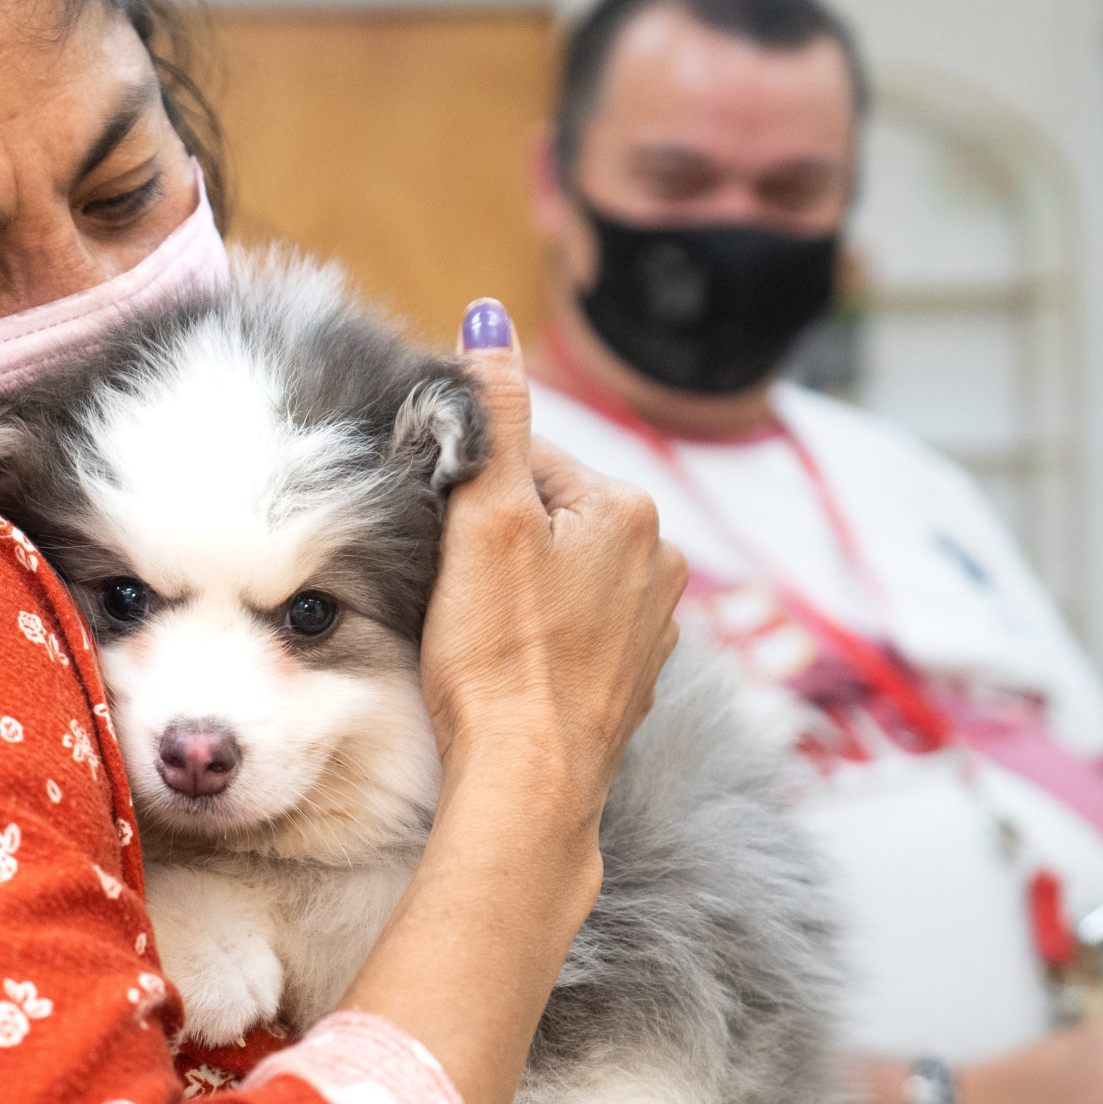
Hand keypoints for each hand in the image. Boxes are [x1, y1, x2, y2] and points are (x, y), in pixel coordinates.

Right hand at [420, 302, 686, 829]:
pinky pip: (578, 626)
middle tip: (456, 585)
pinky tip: (511, 660)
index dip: (473, 491)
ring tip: (481, 628)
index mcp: (631, 510)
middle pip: (553, 514)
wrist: (529, 780)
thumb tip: (490, 323)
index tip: (441, 532)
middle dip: (500, 537)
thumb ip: (493, 419)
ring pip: (566, 571)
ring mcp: (655, 624)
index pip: (533, 460)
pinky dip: (544, 633)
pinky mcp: (634, 676)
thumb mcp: (484, 518)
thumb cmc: (498, 653)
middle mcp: (662, 561)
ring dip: (522, 584)